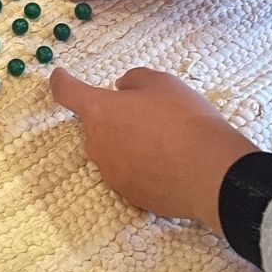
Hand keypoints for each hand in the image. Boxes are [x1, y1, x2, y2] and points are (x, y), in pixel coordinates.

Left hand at [51, 67, 258, 232]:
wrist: (211, 173)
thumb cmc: (185, 120)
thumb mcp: (162, 83)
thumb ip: (134, 81)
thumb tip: (121, 88)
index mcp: (100, 111)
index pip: (67, 92)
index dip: (62, 81)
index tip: (59, 76)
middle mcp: (97, 144)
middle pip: (97, 125)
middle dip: (116, 118)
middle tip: (151, 115)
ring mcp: (110, 172)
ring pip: (112, 150)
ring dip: (129, 143)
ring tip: (166, 141)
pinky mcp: (128, 194)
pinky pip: (128, 173)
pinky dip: (141, 166)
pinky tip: (169, 164)